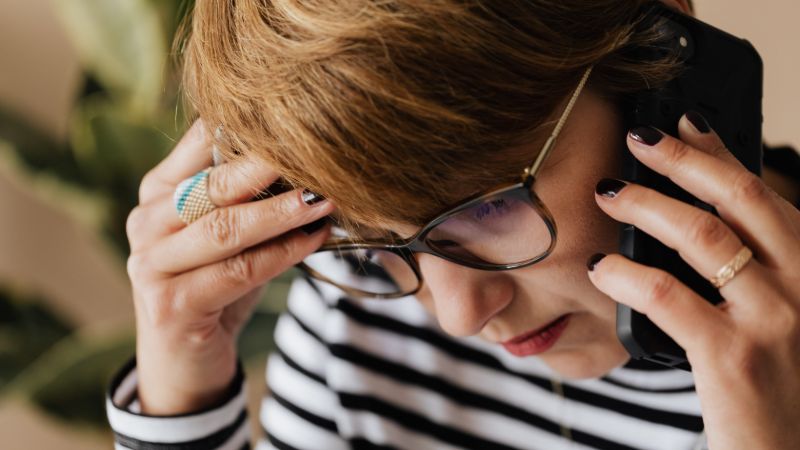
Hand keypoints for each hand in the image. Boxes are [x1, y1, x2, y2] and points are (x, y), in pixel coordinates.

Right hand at [126, 120, 333, 414]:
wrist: (184, 361)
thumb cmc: (215, 286)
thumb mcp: (228, 235)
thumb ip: (249, 198)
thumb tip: (311, 160)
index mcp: (158, 191)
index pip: (199, 143)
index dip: (245, 127)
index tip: (296, 115)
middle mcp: (147, 221)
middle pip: (213, 184)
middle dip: (268, 166)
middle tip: (316, 151)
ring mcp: (151, 264)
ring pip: (225, 228)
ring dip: (281, 212)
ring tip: (323, 199)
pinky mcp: (169, 304)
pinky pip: (237, 271)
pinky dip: (281, 254)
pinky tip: (314, 240)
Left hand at [587, 112, 799, 449]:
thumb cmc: (778, 383)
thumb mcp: (777, 313)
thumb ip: (748, 265)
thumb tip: (693, 212)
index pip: (762, 192)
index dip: (720, 151)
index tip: (682, 122)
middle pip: (739, 198)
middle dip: (683, 160)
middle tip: (637, 139)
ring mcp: (773, 319)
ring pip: (703, 236)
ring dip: (648, 206)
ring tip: (608, 194)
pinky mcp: (734, 356)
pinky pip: (669, 295)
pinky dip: (627, 273)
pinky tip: (602, 267)